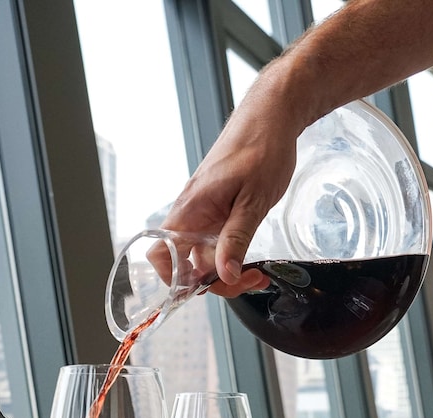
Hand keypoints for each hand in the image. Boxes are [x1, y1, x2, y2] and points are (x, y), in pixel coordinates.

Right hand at [161, 60, 301, 296]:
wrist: (272, 115)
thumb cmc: (261, 148)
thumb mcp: (254, 201)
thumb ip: (236, 240)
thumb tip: (224, 275)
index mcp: (191, 210)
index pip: (160, 254)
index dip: (173, 277)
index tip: (204, 288)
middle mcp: (191, 214)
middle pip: (186, 264)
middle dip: (216, 281)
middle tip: (250, 280)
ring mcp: (204, 213)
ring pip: (204, 256)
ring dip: (228, 270)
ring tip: (258, 271)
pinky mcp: (218, 211)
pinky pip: (217, 243)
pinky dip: (233, 255)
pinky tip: (253, 256)